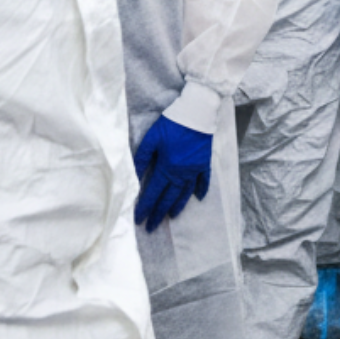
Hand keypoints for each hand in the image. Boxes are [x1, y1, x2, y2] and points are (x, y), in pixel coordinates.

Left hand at [133, 113, 211, 230]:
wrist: (198, 111)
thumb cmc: (172, 123)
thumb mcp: (152, 138)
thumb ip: (142, 159)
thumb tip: (134, 177)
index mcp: (167, 167)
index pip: (153, 193)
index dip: (145, 208)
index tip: (139, 220)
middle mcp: (181, 173)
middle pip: (169, 198)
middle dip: (159, 214)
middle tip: (152, 227)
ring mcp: (195, 169)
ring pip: (185, 193)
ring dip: (178, 206)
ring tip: (172, 216)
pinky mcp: (205, 163)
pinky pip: (204, 181)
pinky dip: (201, 191)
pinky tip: (198, 198)